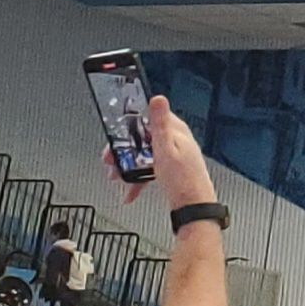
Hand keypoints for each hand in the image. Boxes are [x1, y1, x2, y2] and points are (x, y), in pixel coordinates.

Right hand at [105, 95, 215, 211]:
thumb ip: (160, 124)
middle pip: (143, 138)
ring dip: (128, 165)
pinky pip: (150, 168)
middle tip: (112, 160)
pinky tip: (131, 189)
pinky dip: (139, 178)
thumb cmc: (183, 179)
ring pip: (144, 154)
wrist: (193, 206)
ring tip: (117, 176)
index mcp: (175, 130)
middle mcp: (176, 140)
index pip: (148, 118)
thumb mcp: (166, 148)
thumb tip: (158, 99)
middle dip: (125, 150)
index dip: (129, 126)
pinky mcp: (171, 168)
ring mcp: (174, 154)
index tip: (116, 136)